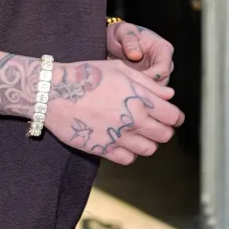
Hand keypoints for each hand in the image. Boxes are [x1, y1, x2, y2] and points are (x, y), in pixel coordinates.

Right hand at [44, 59, 183, 166]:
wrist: (53, 92)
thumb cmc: (86, 75)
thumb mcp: (119, 69)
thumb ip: (147, 83)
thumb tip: (169, 94)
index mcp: (139, 98)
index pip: (173, 116)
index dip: (175, 116)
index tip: (171, 116)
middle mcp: (134, 119)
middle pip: (165, 135)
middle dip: (163, 129)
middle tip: (153, 123)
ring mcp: (119, 136)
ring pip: (149, 149)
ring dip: (147, 141)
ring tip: (136, 132)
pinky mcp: (104, 149)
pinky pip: (128, 159)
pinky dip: (128, 152)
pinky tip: (120, 140)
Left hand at [106, 21, 173, 84]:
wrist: (114, 40)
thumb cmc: (121, 33)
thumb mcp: (123, 32)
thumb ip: (129, 41)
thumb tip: (136, 55)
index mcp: (163, 48)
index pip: (163, 69)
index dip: (150, 77)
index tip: (135, 80)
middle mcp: (164, 62)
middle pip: (162, 82)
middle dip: (147, 87)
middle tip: (129, 88)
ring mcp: (157, 72)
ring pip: (156, 89)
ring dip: (142, 90)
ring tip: (126, 89)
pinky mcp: (149, 80)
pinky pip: (147, 90)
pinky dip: (138, 91)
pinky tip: (126, 90)